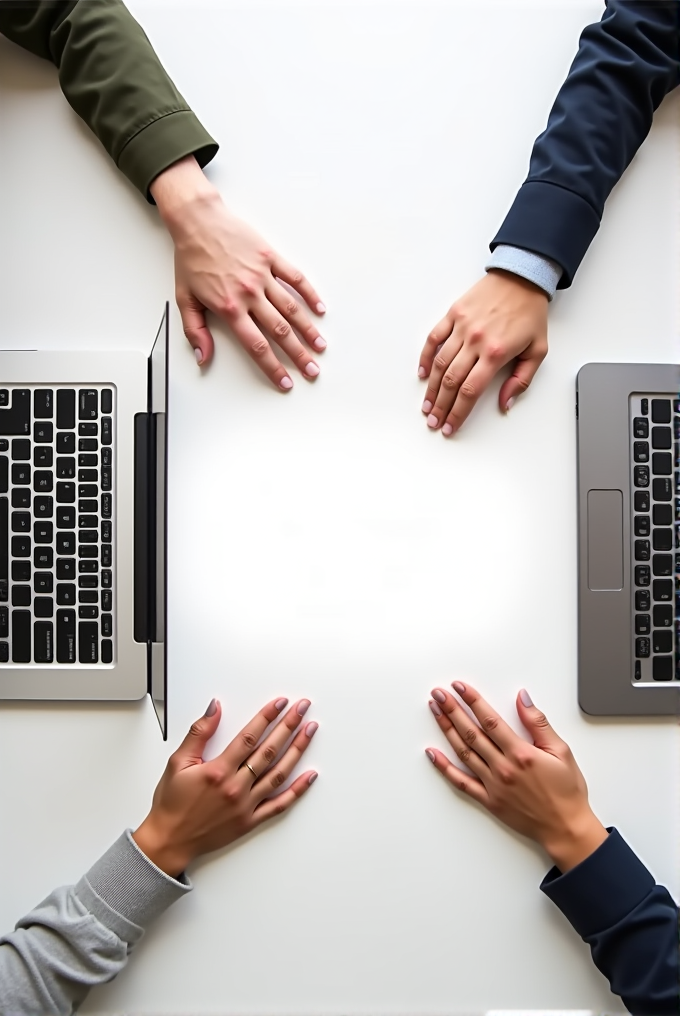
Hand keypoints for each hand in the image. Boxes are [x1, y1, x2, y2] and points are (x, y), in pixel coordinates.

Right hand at [133, 696, 317, 876]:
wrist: (169, 840)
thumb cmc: (172, 804)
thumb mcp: (177, 762)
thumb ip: (199, 733)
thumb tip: (214, 709)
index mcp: (218, 771)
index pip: (249, 736)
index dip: (267, 717)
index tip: (280, 703)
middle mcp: (235, 787)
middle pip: (269, 750)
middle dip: (288, 726)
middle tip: (302, 709)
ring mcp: (246, 805)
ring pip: (278, 773)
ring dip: (297, 750)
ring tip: (309, 731)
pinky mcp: (250, 821)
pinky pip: (279, 804)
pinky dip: (297, 790)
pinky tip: (310, 776)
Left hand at [150, 157, 326, 390]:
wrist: (197, 220)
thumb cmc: (191, 258)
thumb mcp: (184, 298)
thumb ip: (195, 331)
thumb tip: (202, 358)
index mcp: (229, 308)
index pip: (257, 346)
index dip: (273, 368)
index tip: (286, 381)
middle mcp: (249, 294)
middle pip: (280, 332)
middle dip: (298, 355)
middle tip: (312, 371)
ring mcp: (262, 275)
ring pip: (291, 309)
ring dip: (308, 330)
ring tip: (320, 346)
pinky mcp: (270, 258)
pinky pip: (295, 279)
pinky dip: (309, 294)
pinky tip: (320, 309)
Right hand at [418, 271, 547, 433]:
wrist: (522, 276)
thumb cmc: (530, 312)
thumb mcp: (538, 350)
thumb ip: (522, 380)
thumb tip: (505, 403)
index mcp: (496, 352)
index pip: (471, 391)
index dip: (458, 413)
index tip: (450, 426)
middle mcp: (476, 341)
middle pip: (451, 382)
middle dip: (441, 407)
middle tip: (433, 422)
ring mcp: (462, 327)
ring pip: (440, 364)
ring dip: (431, 389)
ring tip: (426, 406)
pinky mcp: (453, 314)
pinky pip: (434, 339)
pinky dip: (426, 358)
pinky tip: (423, 374)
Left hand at [426, 682, 607, 871]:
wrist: (565, 828)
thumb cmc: (567, 792)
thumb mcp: (561, 751)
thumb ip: (538, 723)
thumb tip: (522, 699)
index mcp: (521, 753)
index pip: (490, 720)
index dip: (473, 701)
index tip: (460, 687)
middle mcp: (503, 768)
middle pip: (472, 732)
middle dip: (453, 710)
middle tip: (439, 694)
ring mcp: (493, 785)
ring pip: (464, 752)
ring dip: (447, 730)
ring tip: (436, 712)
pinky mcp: (489, 800)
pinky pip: (461, 782)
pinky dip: (444, 767)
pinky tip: (432, 754)